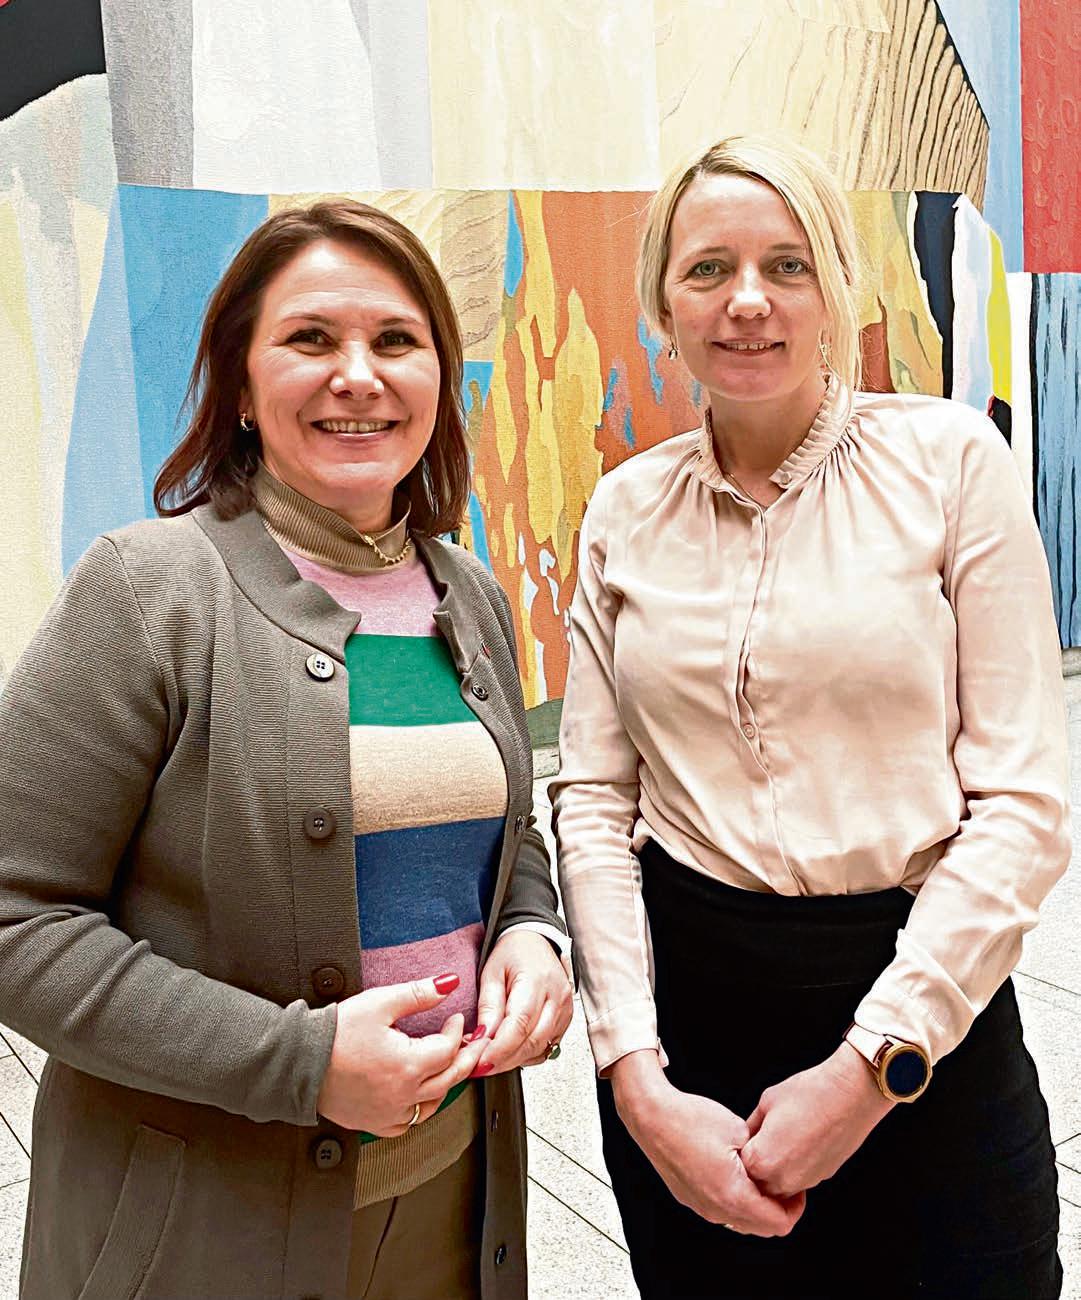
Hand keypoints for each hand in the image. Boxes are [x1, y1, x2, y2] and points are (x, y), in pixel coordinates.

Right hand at [316, 974, 488, 1135]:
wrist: (300, 1061)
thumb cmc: (335, 1033)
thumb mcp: (380, 1003)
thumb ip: (418, 993)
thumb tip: (449, 983)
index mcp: (407, 1065)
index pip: (449, 1049)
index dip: (457, 1031)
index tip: (454, 1018)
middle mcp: (403, 1095)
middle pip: (450, 1079)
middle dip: (466, 1058)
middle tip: (474, 1044)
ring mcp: (389, 1113)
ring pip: (433, 1104)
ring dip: (447, 1084)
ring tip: (450, 1065)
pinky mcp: (374, 1123)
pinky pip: (409, 1122)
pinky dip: (421, 1107)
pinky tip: (421, 1093)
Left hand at [472, 931, 573, 1075]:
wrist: (535, 940)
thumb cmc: (513, 952)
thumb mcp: (491, 972)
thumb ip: (488, 1006)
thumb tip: (481, 1038)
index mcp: (537, 981)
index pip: (519, 1025)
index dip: (499, 1049)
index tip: (479, 1062)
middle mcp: (557, 997)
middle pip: (531, 1041)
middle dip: (503, 1060)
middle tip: (479, 1066)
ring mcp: (565, 1009)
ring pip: (541, 1048)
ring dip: (514, 1060)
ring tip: (491, 1059)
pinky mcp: (566, 1019)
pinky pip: (547, 1047)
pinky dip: (527, 1055)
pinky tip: (510, 1053)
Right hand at [610, 1050, 804, 1236]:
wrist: (652, 1115)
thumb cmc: (692, 1119)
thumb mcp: (740, 1131)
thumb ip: (763, 1156)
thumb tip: (775, 1166)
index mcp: (732, 1195)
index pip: (779, 1223)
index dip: (795, 1206)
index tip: (797, 1185)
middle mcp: (716, 1210)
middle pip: (762, 1228)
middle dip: (778, 1207)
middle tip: (783, 1180)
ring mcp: (701, 1207)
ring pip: (742, 1221)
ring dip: (757, 1205)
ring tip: (760, 1174)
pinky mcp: (690, 1199)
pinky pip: (723, 1210)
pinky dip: (737, 1199)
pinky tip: (737, 1172)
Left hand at [739, 1044, 894, 1197]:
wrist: (850, 1096)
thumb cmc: (808, 1094)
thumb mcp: (767, 1103)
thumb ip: (752, 1126)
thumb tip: (744, 1137)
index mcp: (761, 1160)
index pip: (738, 1166)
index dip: (740, 1148)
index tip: (745, 1134)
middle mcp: (780, 1179)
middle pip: (756, 1182)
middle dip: (755, 1164)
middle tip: (762, 1137)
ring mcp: (803, 1183)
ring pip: (777, 1187)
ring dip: (774, 1170)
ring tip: (782, 1140)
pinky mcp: (821, 1179)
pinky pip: (797, 1182)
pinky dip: (793, 1169)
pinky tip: (798, 1144)